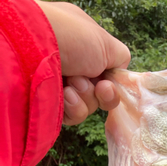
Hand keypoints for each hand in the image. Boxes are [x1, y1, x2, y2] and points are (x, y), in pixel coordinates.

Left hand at [35, 1, 130, 125]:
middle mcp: (74, 65)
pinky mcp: (53, 103)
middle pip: (101, 94)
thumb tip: (119, 76)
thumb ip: (121, 59)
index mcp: (86, 47)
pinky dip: (74, 107)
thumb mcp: (106, 43)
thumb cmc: (72, 38)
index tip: (108, 84)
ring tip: (72, 84)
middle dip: (99, 91)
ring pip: (89, 106)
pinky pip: (74, 116)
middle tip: (88, 82)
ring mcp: (62, 85)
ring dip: (85, 97)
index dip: (112, 84)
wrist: (35, 48)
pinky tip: (65, 95)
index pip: (108, 74)